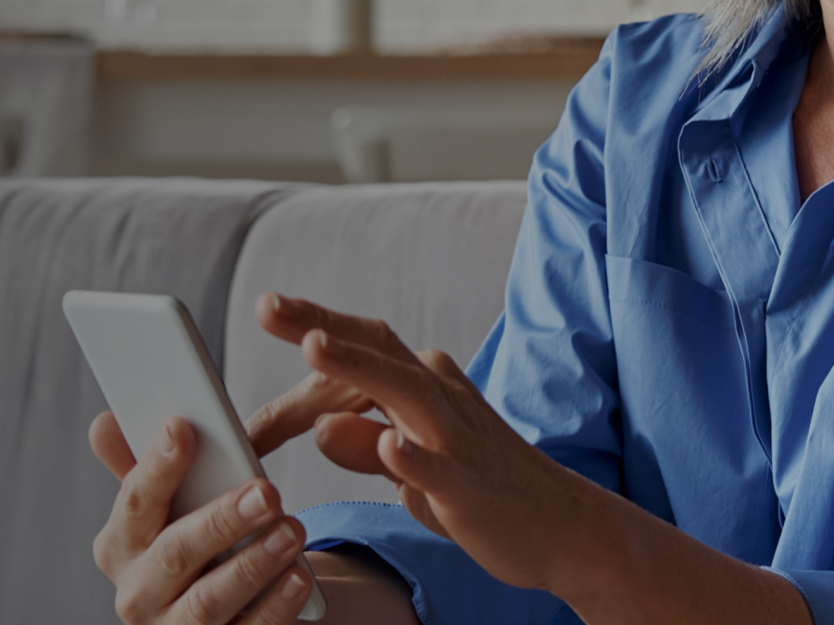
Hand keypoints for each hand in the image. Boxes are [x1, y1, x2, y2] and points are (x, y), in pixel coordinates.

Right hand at [88, 414, 313, 624]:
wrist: (216, 612)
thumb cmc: (188, 544)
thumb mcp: (165, 509)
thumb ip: (142, 467)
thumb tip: (104, 424)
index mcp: (120, 546)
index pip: (134, 502)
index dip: (158, 465)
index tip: (183, 428)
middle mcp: (139, 593)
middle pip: (175, 554)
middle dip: (221, 521)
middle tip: (266, 492)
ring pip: (209, 601)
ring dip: (253, 564)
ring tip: (292, 531)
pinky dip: (274, 607)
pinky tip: (298, 578)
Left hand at [251, 294, 609, 592]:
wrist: (564, 528)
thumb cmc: (483, 492)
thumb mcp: (410, 468)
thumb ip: (364, 445)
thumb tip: (320, 426)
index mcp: (425, 387)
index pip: (362, 350)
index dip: (312, 332)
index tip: (269, 309)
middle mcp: (441, 399)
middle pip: (378, 351)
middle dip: (322, 325)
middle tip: (269, 306)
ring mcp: (458, 441)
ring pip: (406, 393)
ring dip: (360, 368)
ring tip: (313, 346)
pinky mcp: (471, 489)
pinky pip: (439, 470)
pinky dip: (413, 457)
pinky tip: (387, 445)